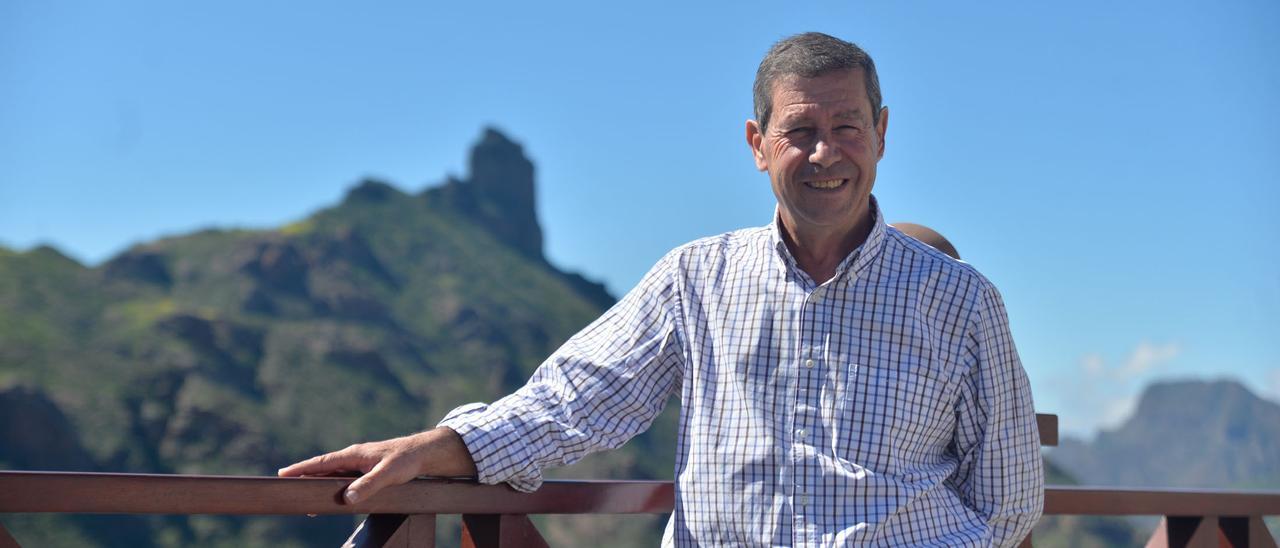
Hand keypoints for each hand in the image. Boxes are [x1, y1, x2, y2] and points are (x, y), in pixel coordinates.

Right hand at [277, 427, 477, 504]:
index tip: (283, 473)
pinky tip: (330, 494)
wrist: (423, 453)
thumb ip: (369, 485)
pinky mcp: (365, 469)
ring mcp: (358, 462)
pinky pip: (343, 477)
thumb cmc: (406, 460)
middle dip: (303, 475)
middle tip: (285, 484)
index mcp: (354, 454)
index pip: (322, 462)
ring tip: (304, 495)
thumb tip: (347, 498)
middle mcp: (353, 456)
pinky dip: (332, 484)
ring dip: (318, 481)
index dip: (302, 468)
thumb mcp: (388, 473)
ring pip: (332, 472)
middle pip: (322, 467)